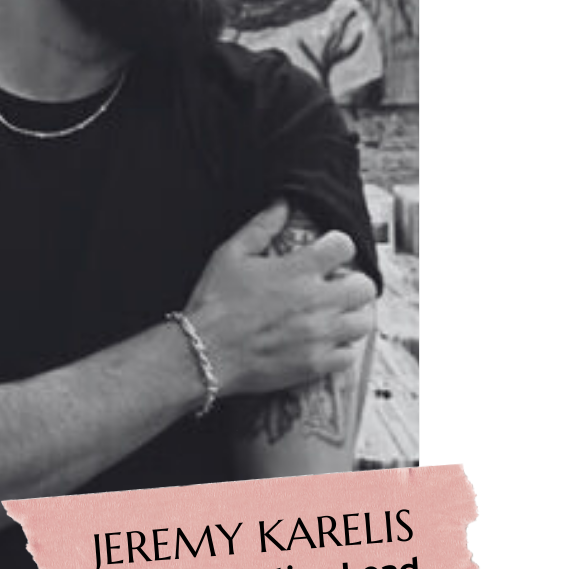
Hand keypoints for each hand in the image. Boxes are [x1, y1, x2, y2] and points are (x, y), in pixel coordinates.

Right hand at [184, 201, 376, 396]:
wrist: (204, 353)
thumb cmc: (214, 304)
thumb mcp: (231, 254)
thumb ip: (261, 226)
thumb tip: (282, 204)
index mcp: (297, 270)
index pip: (344, 246)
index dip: (337, 246)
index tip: (328, 253)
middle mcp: (316, 302)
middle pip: (364, 287)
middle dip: (352, 282)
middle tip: (336, 286)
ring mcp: (319, 335)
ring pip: (364, 322)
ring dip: (351, 315)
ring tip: (334, 315)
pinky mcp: (315, 364)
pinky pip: (349, 355)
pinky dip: (341, 348)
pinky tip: (324, 342)